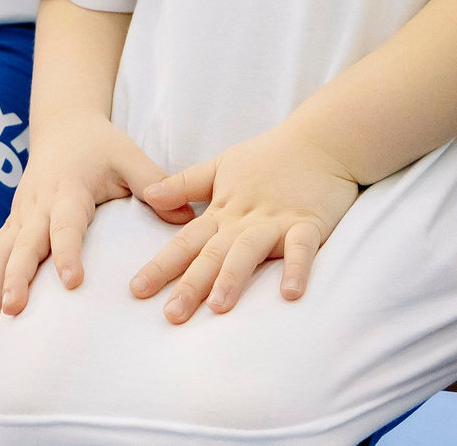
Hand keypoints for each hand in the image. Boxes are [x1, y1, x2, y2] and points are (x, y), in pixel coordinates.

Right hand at [0, 112, 175, 324]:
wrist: (63, 126)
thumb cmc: (101, 146)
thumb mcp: (129, 156)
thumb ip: (155, 184)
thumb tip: (188, 219)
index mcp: (69, 188)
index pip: (66, 224)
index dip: (66, 252)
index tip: (71, 282)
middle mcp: (38, 203)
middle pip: (24, 243)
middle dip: (16, 277)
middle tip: (13, 309)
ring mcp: (21, 214)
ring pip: (1, 251)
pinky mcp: (13, 222)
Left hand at [129, 123, 359, 321]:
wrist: (320, 140)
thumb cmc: (269, 157)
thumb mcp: (221, 166)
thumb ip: (186, 184)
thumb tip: (149, 195)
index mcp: (222, 211)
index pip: (185, 241)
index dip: (161, 266)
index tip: (136, 291)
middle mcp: (244, 220)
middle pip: (212, 253)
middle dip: (191, 284)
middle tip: (171, 316)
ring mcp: (276, 222)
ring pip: (249, 250)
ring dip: (233, 277)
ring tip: (218, 306)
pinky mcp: (308, 223)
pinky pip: (302, 248)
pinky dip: (297, 268)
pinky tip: (290, 294)